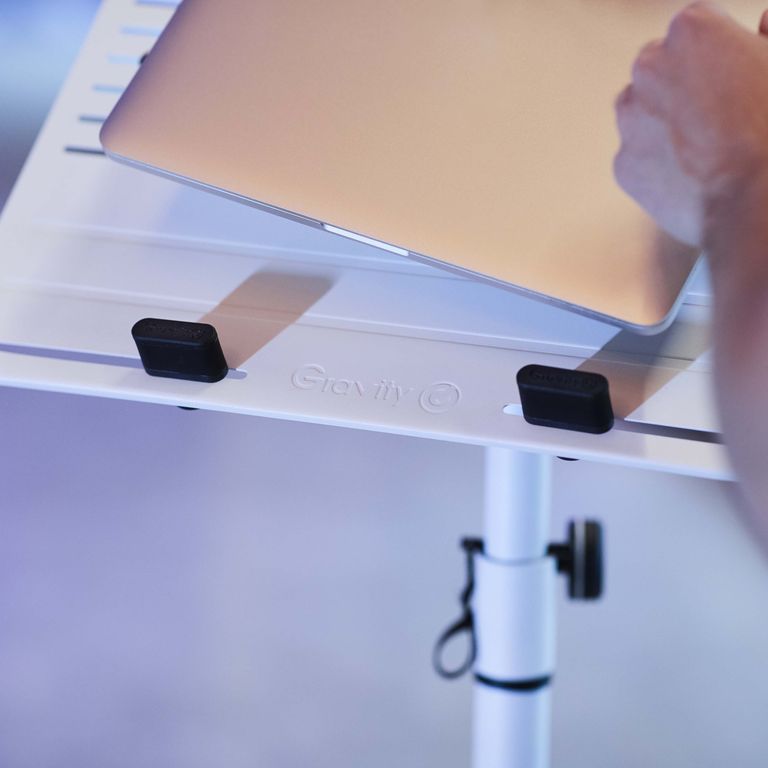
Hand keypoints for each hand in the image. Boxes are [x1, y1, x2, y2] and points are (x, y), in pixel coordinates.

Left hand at [614, 2, 767, 248]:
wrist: (754, 200)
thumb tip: (765, 21)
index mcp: (691, 29)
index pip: (698, 28)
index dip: (721, 53)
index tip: (736, 76)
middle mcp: (648, 68)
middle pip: (660, 68)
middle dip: (684, 84)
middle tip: (721, 114)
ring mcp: (629, 119)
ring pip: (642, 112)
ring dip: (664, 122)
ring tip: (707, 148)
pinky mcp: (622, 164)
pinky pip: (639, 158)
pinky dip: (659, 165)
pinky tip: (692, 176)